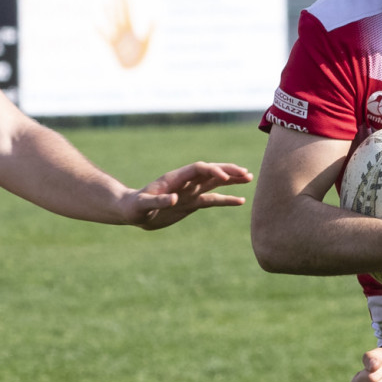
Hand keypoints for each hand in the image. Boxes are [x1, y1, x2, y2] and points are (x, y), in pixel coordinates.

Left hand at [118, 161, 251, 229]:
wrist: (132, 212)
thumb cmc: (134, 207)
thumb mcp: (143, 205)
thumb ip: (158, 201)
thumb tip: (174, 198)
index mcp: (175, 178)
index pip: (198, 169)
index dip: (212, 170)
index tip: (224, 177)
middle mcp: (186, 183)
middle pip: (211, 172)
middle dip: (228, 171)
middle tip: (246, 173)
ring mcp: (190, 192)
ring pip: (215, 183)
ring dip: (231, 180)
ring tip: (249, 178)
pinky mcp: (192, 203)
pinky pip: (213, 199)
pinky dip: (227, 199)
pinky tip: (240, 200)